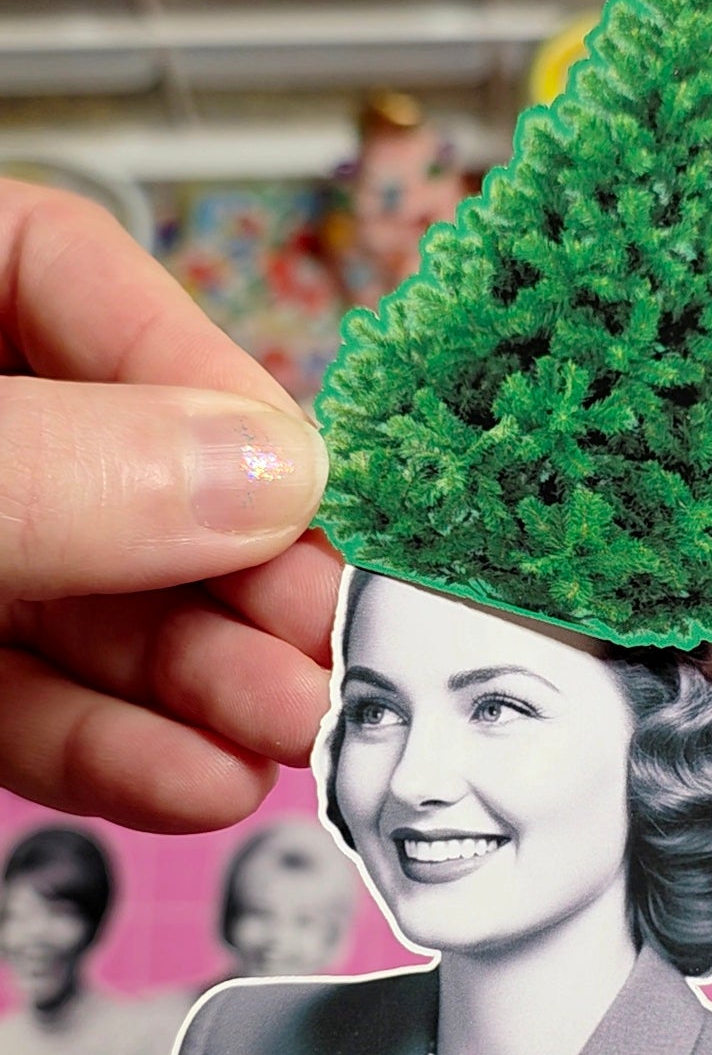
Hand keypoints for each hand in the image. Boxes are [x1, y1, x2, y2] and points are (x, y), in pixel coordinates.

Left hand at [0, 180, 340, 832]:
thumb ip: (64, 470)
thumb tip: (263, 477)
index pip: (79, 275)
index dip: (207, 383)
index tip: (305, 487)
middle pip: (120, 470)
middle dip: (239, 575)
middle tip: (338, 639)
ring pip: (86, 607)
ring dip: (204, 685)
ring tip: (297, 729)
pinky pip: (25, 704)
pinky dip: (113, 752)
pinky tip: (197, 778)